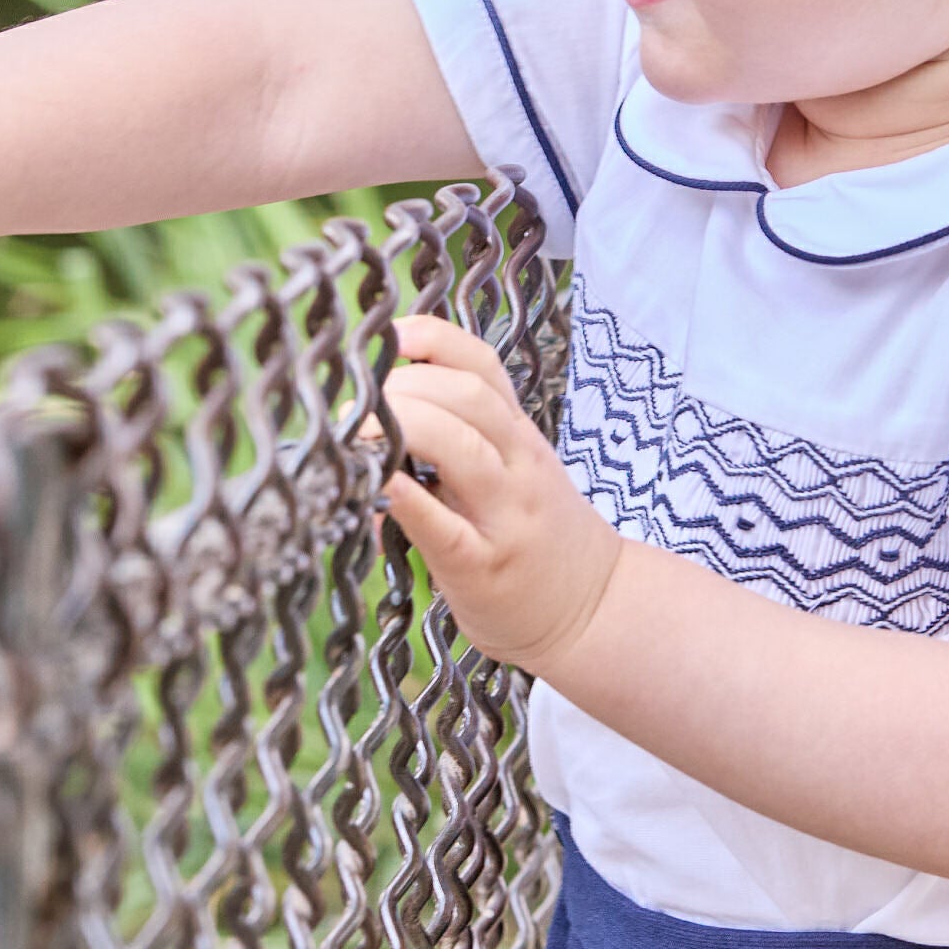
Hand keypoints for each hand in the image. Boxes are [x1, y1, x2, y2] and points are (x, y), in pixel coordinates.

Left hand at [380, 315, 623, 674]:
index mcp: (518, 436)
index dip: (430, 338)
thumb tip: (372, 426)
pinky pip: (440, 524)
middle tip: (356, 409)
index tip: (386, 339)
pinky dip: (403, 498)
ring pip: (460, 445)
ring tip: (358, 438)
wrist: (592, 609)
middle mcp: (518, 464)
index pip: (481, 364)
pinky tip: (375, 486)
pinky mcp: (482, 566)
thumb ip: (459, 440)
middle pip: (467, 395)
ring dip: (401, 426)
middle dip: (403, 387)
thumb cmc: (536, 537)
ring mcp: (504, 514)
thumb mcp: (515, 472)